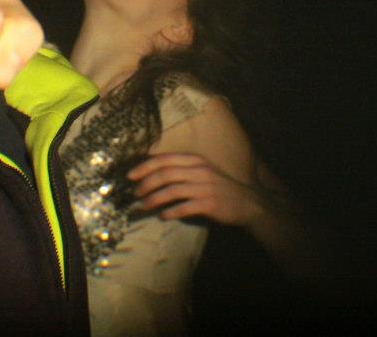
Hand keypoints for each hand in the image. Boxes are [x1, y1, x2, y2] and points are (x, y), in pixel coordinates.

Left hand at [127, 153, 265, 226]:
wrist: (246, 203)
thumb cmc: (219, 188)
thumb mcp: (202, 172)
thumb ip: (182, 170)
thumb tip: (152, 174)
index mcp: (195, 160)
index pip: (165, 159)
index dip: (145, 167)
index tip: (131, 176)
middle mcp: (199, 170)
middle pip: (166, 174)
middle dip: (146, 184)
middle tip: (135, 194)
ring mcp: (205, 187)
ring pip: (172, 191)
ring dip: (154, 199)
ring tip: (144, 206)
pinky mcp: (209, 203)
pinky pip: (184, 207)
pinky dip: (170, 212)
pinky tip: (163, 216)